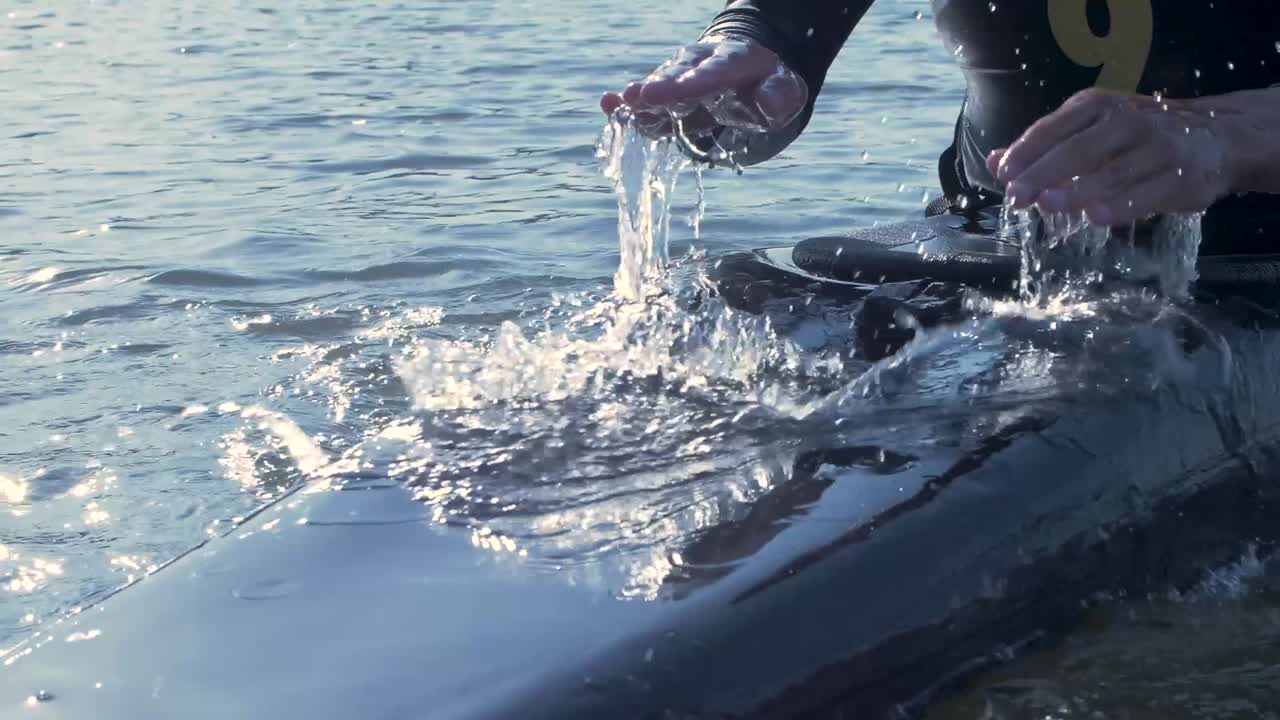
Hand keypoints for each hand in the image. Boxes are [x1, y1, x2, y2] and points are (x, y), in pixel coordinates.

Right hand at [599, 37, 807, 139]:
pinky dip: (628, 106)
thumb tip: (768, 102)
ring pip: (658, 85)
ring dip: (641, 97)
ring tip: (620, 103)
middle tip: (642, 97)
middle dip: (662, 86)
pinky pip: (646, 101)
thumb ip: (781, 97)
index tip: (680, 90)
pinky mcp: (664, 96)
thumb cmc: (766, 86)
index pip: (717, 70)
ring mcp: (678, 78)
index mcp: (734, 61)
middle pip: (680, 73)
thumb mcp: (785, 92)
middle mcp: (700, 64)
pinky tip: (608, 107)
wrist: (742, 73)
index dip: (698, 80)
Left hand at [986, 88, 1232, 225]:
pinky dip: (1120, 205)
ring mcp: (1158, 146)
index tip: (1003, 175)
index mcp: (1097, 106)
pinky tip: (1094, 217)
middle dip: (1043, 173)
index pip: (1053, 127)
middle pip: (1078, 149)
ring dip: (1077, 190)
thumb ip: (1042, 148)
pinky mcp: (1182, 175)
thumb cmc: (1134, 139)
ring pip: (1113, 170)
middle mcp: (1127, 120)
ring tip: (1047, 205)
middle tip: (1016, 196)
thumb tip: (992, 161)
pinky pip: (1148, 192)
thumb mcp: (1088, 132)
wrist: (1213, 138)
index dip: (1026, 151)